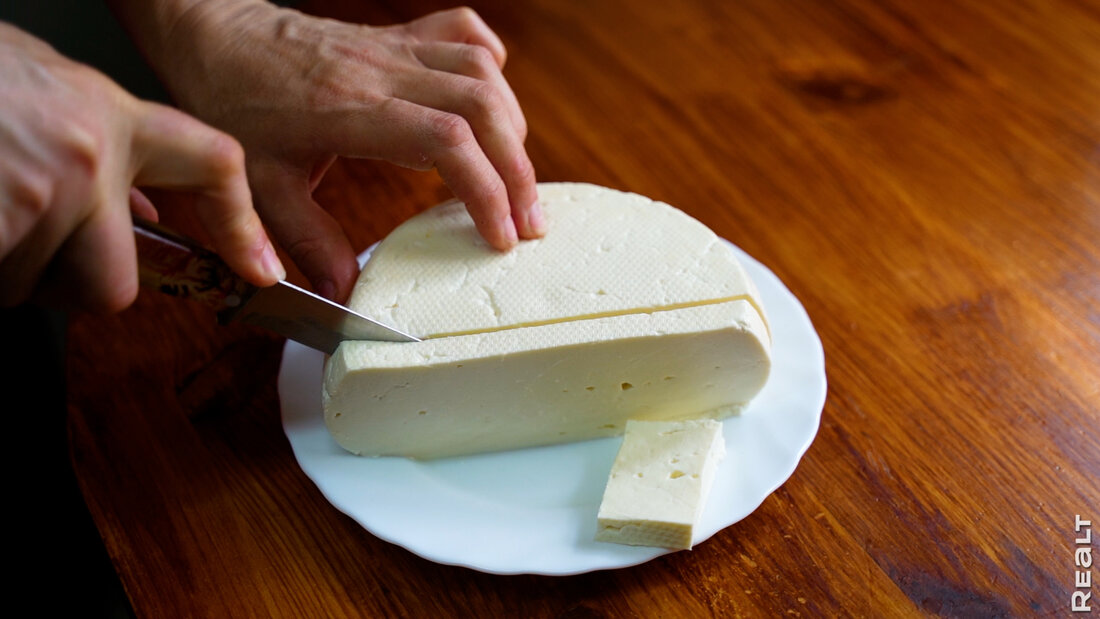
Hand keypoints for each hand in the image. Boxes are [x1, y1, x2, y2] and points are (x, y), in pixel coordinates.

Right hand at [0, 22, 283, 312]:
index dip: (241, 224)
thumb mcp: (47, 87)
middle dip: (70, 288)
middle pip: (116, 286)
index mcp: (110, 115)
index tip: (257, 268)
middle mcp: (89, 157)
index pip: (213, 165)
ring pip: (34, 289)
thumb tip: (140, 208)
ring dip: (4, 267)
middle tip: (31, 255)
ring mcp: (40, 192)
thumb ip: (99, 143)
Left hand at [119, 2, 543, 301]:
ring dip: (511, 125)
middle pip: (481, 106)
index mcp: (351, 110)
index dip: (485, 189)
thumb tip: (344, 293)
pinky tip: (494, 96)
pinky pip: (462, 31)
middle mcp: (383, 72)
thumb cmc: (233, 103)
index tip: (501, 235)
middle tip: (530, 220)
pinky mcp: (398, 35)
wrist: (213, 36)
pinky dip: (491, 63)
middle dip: (518, 169)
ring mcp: (394, 48)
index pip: (445, 141)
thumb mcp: (260, 184)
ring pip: (481, 70)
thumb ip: (306, 239)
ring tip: (516, 175)